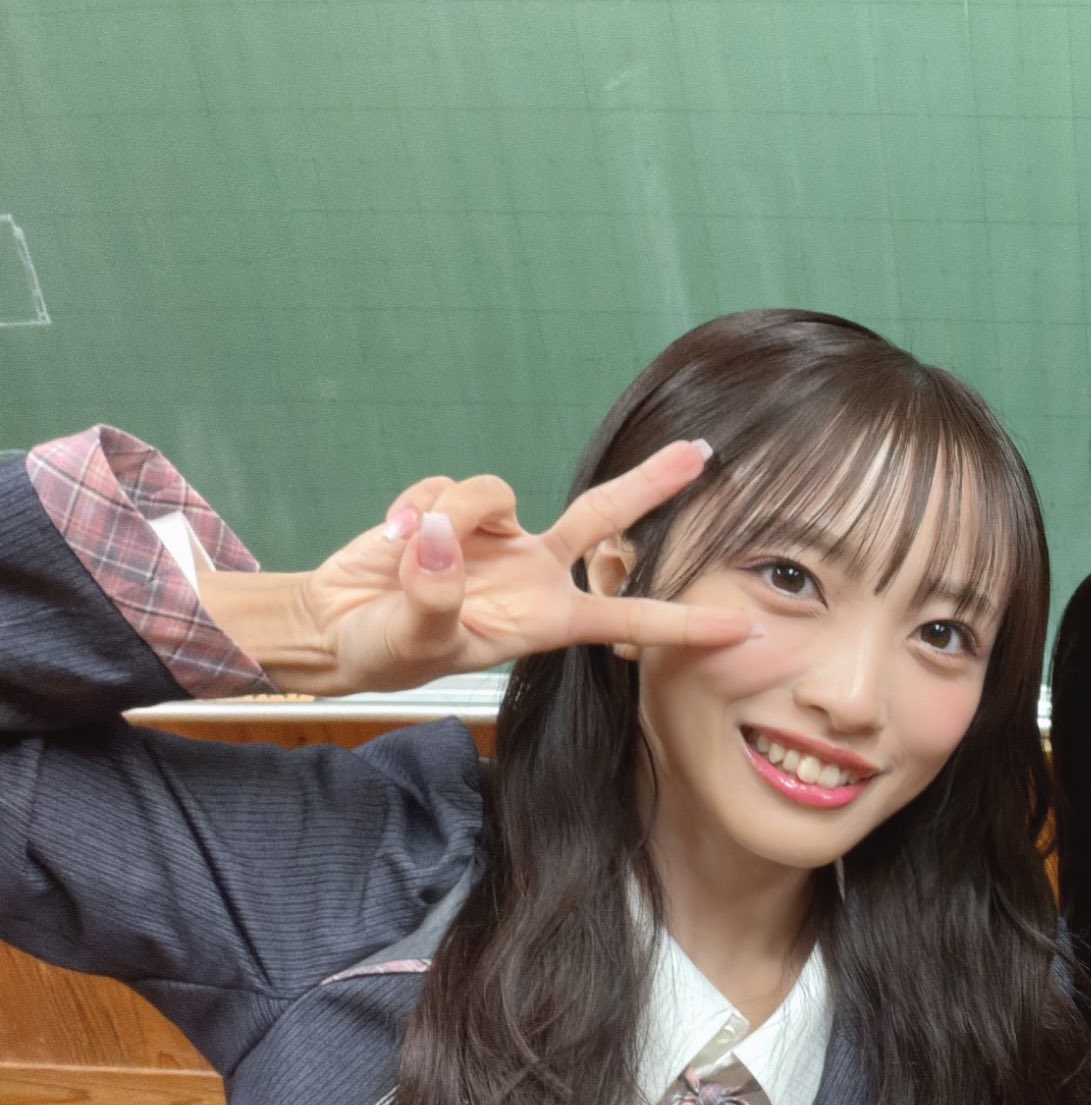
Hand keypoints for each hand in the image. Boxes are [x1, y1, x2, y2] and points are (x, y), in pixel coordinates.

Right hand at [215, 441, 755, 695]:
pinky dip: (415, 506)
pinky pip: (446, 489)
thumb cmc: (385, 651)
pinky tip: (391, 535)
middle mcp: (533, 573)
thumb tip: (444, 538)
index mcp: (546, 619)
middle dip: (652, 483)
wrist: (335, 628)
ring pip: (495, 492)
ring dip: (451, 510)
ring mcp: (496, 540)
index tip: (742, 630)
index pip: (627, 618)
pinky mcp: (454, 513)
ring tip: (407, 545)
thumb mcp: (412, 640)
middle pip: (604, 517)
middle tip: (702, 453)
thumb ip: (434, 594)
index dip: (684, 625)